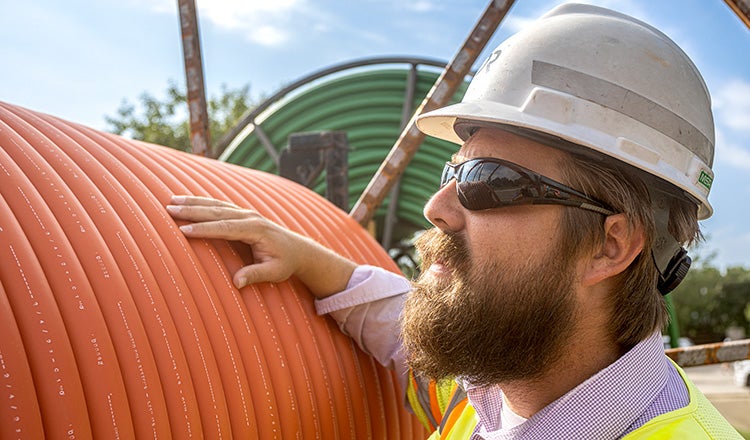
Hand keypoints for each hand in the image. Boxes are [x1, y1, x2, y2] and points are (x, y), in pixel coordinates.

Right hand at [166, 195, 355, 296]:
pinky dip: (203, 202)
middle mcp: (250, 217)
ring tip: (172, 201)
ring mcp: (246, 214)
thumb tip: (236, 282)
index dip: (204, 229)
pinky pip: (220, 206)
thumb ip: (255, 275)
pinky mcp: (243, 214)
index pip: (225, 228)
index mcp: (256, 230)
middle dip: (192, 210)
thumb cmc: (286, 263)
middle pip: (217, 212)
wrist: (299, 250)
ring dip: (194, 202)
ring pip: (216, 205)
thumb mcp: (275, 272)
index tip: (184, 230)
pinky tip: (188, 201)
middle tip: (170, 209)